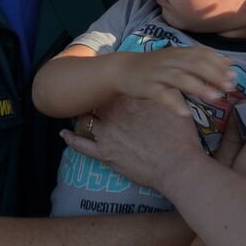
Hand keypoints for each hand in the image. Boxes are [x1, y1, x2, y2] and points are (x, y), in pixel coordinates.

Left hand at [61, 93, 205, 192]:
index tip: (109, 85)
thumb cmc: (181, 137)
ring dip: (83, 115)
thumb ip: (166, 91)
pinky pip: (80, 145)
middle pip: (96, 101)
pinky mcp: (104, 154)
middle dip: (94, 98)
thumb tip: (165, 79)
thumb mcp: (176, 105)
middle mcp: (114, 114)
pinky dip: (70, 138)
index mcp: (130, 100)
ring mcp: (106, 135)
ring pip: (86, 119)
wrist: (178, 166)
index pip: (112, 87)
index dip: (110, 86)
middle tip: (92, 97)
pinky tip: (64, 133)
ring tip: (80, 112)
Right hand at [117, 46, 236, 114]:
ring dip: (199, 87)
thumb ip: (203, 60)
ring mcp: (158, 73)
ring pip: (180, 78)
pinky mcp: (147, 87)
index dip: (219, 64)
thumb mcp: (180, 59)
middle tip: (230, 88)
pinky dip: (173, 104)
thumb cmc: (157, 66)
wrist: (124, 69)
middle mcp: (171, 60)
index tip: (234, 76)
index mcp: (180, 53)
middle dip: (214, 75)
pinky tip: (184, 113)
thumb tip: (229, 62)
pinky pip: (161, 95)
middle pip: (195, 64)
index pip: (203, 54)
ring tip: (215, 98)